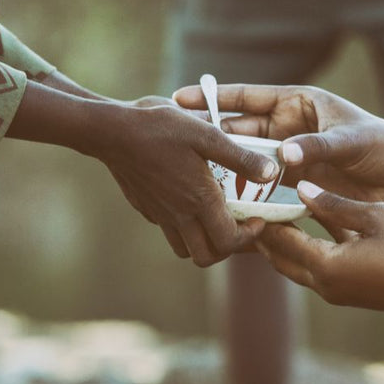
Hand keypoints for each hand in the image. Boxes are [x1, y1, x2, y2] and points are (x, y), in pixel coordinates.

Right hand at [8, 83, 274, 265]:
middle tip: (239, 225)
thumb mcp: (206, 134)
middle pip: (206, 256)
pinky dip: (183, 225)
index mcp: (199, 199)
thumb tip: (272, 173)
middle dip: (228, 248)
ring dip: (204, 241)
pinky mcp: (145, 208)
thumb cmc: (159, 127)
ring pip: (185, 248)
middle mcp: (179, 215)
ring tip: (216, 216)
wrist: (110, 130)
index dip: (250, 237)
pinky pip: (168, 228)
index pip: (229, 241)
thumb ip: (240, 157)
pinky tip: (188, 198)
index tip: (258, 218)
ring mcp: (159, 214)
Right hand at [173, 84, 383, 222]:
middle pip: (243, 129)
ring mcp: (292, 155)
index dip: (217, 98)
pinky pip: (266, 184)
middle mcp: (292, 127)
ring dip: (227, 167)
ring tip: (196, 176)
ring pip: (250, 159)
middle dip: (214, 136)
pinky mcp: (298, 182)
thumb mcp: (352, 141)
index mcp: (301, 103)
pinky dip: (248, 191)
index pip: (250, 97)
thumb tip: (284, 156)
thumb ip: (317, 146)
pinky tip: (225, 200)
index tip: (182, 97)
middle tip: (183, 145)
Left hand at [258, 182, 383, 363]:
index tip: (249, 191)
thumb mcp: (376, 216)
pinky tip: (307, 222)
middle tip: (252, 201)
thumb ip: (335, 204)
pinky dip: (304, 248)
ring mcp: (335, 292)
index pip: (280, 238)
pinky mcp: (348, 292)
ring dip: (283, 241)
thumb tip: (301, 189)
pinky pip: (314, 268)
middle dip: (264, 231)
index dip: (263, 215)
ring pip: (294, 265)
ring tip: (273, 209)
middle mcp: (323, 284)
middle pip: (279, 257)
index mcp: (326, 266)